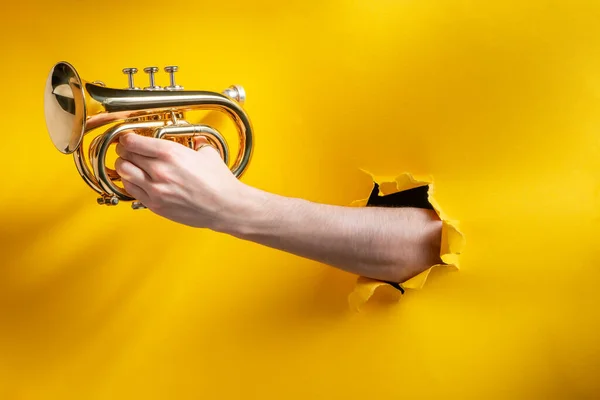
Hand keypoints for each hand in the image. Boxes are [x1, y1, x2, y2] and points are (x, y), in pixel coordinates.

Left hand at [114, 133, 247, 229]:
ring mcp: (155, 189)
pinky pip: (131, 190)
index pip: (133, 141)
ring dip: (124, 166)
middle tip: (128, 150)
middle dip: (125, 151)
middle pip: (125, 155)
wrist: (225, 207)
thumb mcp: (208, 153)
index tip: (128, 138)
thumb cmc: (219, 183)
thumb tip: (194, 140)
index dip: (127, 138)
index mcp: (171, 153)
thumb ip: (196, 143)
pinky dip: (130, 183)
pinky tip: (137, 180)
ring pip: (124, 172)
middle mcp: (159, 170)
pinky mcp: (155, 205)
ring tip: (131, 165)